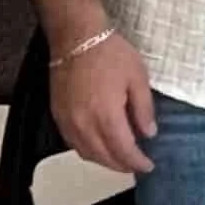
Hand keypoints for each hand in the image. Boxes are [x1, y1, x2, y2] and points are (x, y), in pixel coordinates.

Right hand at [51, 32, 156, 173]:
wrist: (77, 37)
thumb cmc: (110, 53)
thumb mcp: (138, 78)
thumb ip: (143, 109)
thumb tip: (148, 133)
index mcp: (106, 115)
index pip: (123, 150)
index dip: (136, 162)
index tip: (148, 166)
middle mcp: (83, 122)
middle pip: (103, 156)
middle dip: (121, 165)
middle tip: (136, 166)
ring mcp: (67, 119)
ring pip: (85, 152)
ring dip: (103, 160)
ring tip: (120, 160)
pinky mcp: (57, 113)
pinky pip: (71, 142)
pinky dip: (87, 150)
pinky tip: (99, 147)